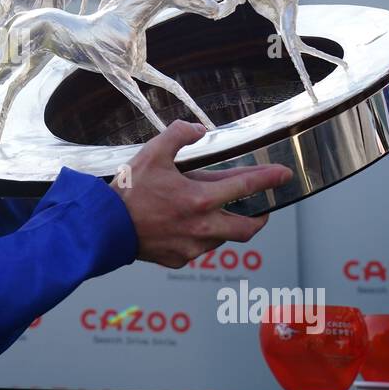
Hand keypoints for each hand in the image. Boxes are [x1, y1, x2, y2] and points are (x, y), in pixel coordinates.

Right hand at [110, 120, 291, 268]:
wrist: (104, 227)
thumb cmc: (128, 192)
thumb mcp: (153, 152)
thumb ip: (179, 135)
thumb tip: (198, 130)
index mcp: (199, 198)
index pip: (245, 187)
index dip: (269, 178)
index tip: (284, 174)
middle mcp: (201, 226)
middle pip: (247, 228)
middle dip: (259, 217)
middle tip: (259, 207)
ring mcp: (191, 247)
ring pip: (222, 239)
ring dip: (224, 225)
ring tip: (213, 212)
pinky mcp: (178, 259)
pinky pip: (198, 250)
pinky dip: (200, 238)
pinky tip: (187, 226)